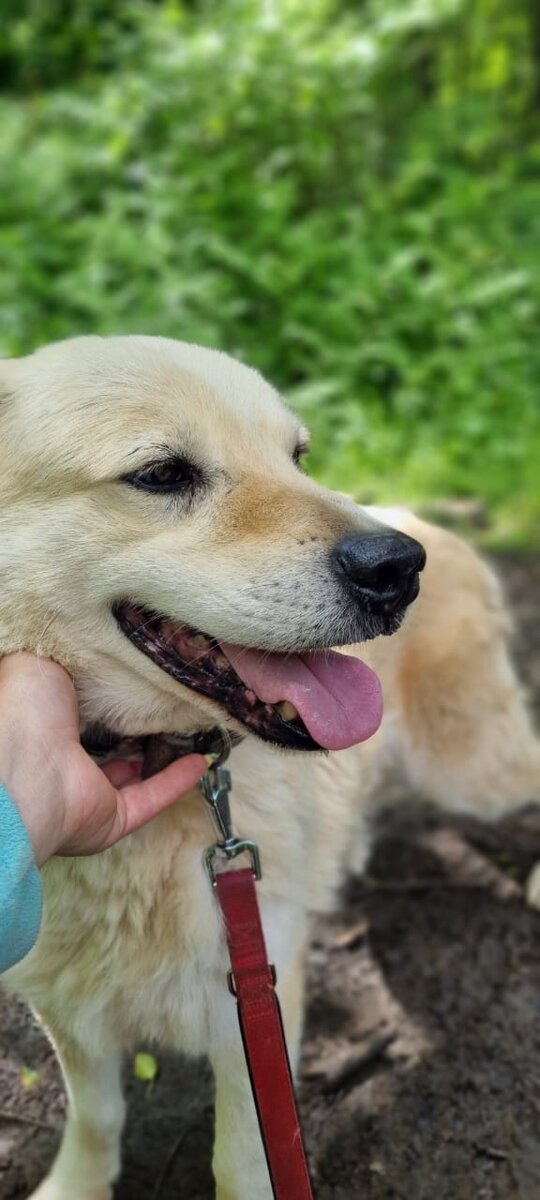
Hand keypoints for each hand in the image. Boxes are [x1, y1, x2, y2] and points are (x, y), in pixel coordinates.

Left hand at [0, 653, 207, 865]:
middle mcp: (62, 764)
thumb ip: (65, 656)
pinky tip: (200, 762)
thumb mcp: (39, 663)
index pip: (76, 714)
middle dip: (130, 729)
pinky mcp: (111, 818)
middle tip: (162, 704)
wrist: (25, 766)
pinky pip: (151, 798)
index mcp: (42, 727)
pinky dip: (176, 781)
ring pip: (129, 777)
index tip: (133, 678)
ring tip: (187, 731)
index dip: (103, 697)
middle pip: (103, 748)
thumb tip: (84, 644)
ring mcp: (86, 794)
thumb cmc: (23, 711)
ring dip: (157, 757)